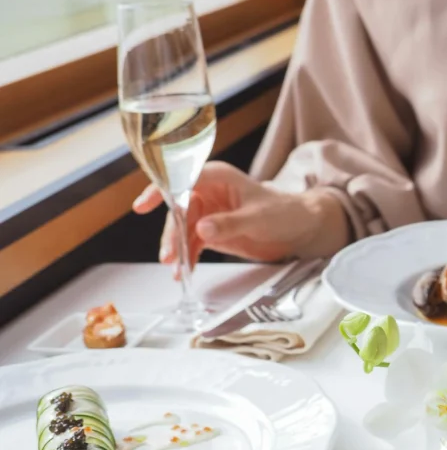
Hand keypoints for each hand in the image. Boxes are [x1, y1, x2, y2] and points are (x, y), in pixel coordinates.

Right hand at [132, 161, 348, 273]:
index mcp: (217, 177)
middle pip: (178, 210)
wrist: (300, 228)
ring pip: (183, 230)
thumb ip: (229, 223)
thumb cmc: (284, 212)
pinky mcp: (212, 231)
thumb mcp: (258, 218)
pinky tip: (185, 271)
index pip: (181, 179)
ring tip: (176, 270)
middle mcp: (208, 192)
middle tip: (169, 256)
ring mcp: (208, 212)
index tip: (143, 206)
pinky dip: (189, 257)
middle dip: (173, 234)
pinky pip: (194, 243)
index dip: (160, 191)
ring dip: (178, 249)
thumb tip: (202, 229)